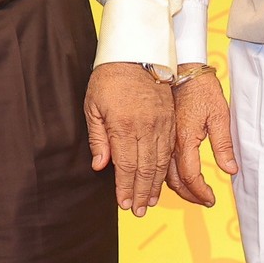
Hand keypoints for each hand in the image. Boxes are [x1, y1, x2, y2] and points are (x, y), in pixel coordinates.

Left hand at [84, 62, 172, 214]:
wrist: (138, 51)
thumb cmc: (110, 78)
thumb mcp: (93, 106)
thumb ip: (98, 138)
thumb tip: (100, 166)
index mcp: (123, 126)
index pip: (126, 166)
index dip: (125, 188)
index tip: (124, 204)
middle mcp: (145, 127)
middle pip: (145, 169)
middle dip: (141, 193)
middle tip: (138, 211)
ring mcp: (161, 123)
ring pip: (160, 161)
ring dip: (155, 184)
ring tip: (150, 201)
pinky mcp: (170, 118)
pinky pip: (170, 149)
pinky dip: (166, 167)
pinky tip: (162, 178)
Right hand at [167, 64, 237, 207]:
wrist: (183, 70)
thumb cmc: (203, 89)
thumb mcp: (219, 115)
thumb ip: (223, 144)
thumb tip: (230, 169)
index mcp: (185, 139)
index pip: (190, 176)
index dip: (200, 192)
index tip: (210, 199)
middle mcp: (170, 143)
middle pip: (175, 180)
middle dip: (189, 195)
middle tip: (203, 201)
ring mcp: (163, 139)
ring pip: (165, 174)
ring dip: (178, 188)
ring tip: (192, 194)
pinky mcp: (162, 134)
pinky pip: (161, 162)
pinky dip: (168, 175)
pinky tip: (177, 178)